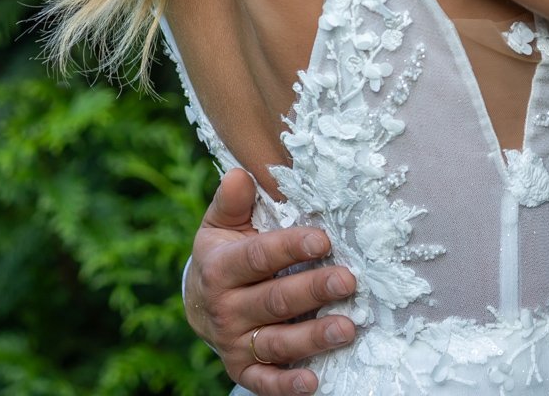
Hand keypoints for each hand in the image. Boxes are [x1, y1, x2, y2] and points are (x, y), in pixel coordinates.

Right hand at [183, 168, 357, 394]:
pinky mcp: (243, 368)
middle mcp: (226, 308)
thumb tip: (241, 174)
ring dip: (312, 337)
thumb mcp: (220, 225)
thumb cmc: (224, 255)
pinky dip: (287, 385)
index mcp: (221, 268)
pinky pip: (264, 381)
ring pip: (276, 342)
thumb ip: (232, 202)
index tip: (323, 239)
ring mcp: (234, 342)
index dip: (290, 247)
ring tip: (347, 328)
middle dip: (313, 290)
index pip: (259, 257)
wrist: (199, 304)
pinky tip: (315, 382)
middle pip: (274, 301)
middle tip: (349, 281)